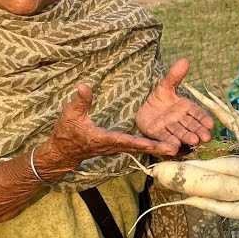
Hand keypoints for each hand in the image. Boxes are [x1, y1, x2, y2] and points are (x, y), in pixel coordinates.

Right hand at [42, 83, 178, 174]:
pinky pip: (135, 147)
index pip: (125, 140)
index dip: (140, 142)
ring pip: (138, 149)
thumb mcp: (70, 114)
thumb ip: (80, 101)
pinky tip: (162, 145)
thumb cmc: (66, 132)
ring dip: (155, 149)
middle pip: (137, 147)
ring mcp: (116, 148)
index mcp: (103, 139)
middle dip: (155, 148)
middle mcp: (113, 146)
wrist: (63, 151)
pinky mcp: (117, 146)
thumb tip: (84, 86)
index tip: (153, 144)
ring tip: (175, 148)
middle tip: (174, 149)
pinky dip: (148, 147)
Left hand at [136, 59, 214, 149]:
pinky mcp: (158, 134)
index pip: (197, 114)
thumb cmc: (160, 98)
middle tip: (206, 137)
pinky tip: (174, 148)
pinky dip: (169, 144)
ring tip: (194, 141)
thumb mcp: (166, 85)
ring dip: (187, 137)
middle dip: (199, 131)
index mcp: (186, 108)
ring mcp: (170, 128)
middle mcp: (180, 120)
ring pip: (180, 133)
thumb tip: (184, 60)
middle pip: (191, 126)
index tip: (210, 124)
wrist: (144, 108)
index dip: (204, 119)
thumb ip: (175, 75)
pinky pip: (164, 138)